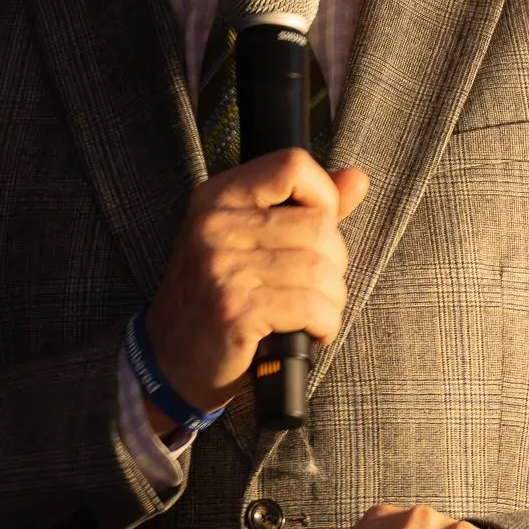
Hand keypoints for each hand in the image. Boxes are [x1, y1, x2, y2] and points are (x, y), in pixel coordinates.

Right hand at [145, 149, 369, 417]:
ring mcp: (221, 266)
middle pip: (318, 225)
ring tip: (315, 314)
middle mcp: (214, 225)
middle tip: (317, 288)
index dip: (324, 196)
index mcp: (217, 197)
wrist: (171, 362)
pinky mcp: (234, 308)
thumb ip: (304, 207)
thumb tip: (357, 179)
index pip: (292, 166)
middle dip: (334, 265)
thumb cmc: (218, 299)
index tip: (320, 233)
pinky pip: (311, 306)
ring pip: (320, 269)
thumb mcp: (249, 241)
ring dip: (332, 300)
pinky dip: (325, 324)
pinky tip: (312, 333)